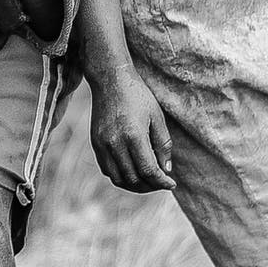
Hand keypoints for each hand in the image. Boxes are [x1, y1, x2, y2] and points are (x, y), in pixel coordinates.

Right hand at [89, 69, 175, 192]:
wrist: (110, 81)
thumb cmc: (137, 96)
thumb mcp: (157, 117)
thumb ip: (163, 144)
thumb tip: (166, 169)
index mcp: (134, 135)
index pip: (149, 170)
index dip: (162, 181)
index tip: (172, 184)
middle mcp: (115, 143)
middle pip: (134, 178)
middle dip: (151, 185)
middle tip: (161, 183)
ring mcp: (102, 144)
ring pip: (118, 178)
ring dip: (135, 185)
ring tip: (148, 182)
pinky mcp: (95, 144)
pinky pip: (107, 170)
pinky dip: (120, 177)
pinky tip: (132, 172)